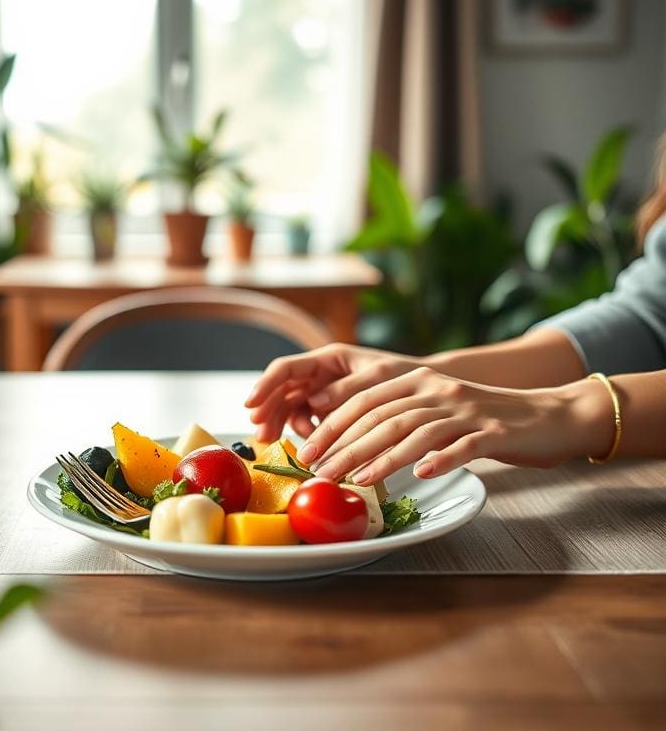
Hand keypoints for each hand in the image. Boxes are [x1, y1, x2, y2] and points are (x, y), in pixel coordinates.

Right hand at [245, 343, 425, 441]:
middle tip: (260, 433)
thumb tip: (315, 402)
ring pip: (288, 405)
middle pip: (281, 389)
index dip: (265, 386)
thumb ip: (348, 388)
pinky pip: (304, 418)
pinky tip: (305, 440)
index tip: (251, 405)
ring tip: (272, 440)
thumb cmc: (405, 378)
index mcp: (328, 357)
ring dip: (278, 422)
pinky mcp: (328, 410)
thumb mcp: (380, 378)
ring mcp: (322, 391)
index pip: (286, 368)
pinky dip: (299, 430)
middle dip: (267, 409)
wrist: (424, 392)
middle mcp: (320, 373)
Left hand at [295, 367, 612, 484]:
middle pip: (383, 416)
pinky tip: (421, 475)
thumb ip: (399, 417)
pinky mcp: (496, 432)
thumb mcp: (437, 409)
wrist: (552, 415)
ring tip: (353, 479)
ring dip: (380, 457)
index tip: (307, 447)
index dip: (333, 423)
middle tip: (317, 469)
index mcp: (420, 379)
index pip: (366, 399)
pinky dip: (440, 459)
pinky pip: (464, 446)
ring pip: (415, 431)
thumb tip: (351, 443)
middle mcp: (439, 389)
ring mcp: (468, 410)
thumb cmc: (486, 419)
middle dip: (345, 444)